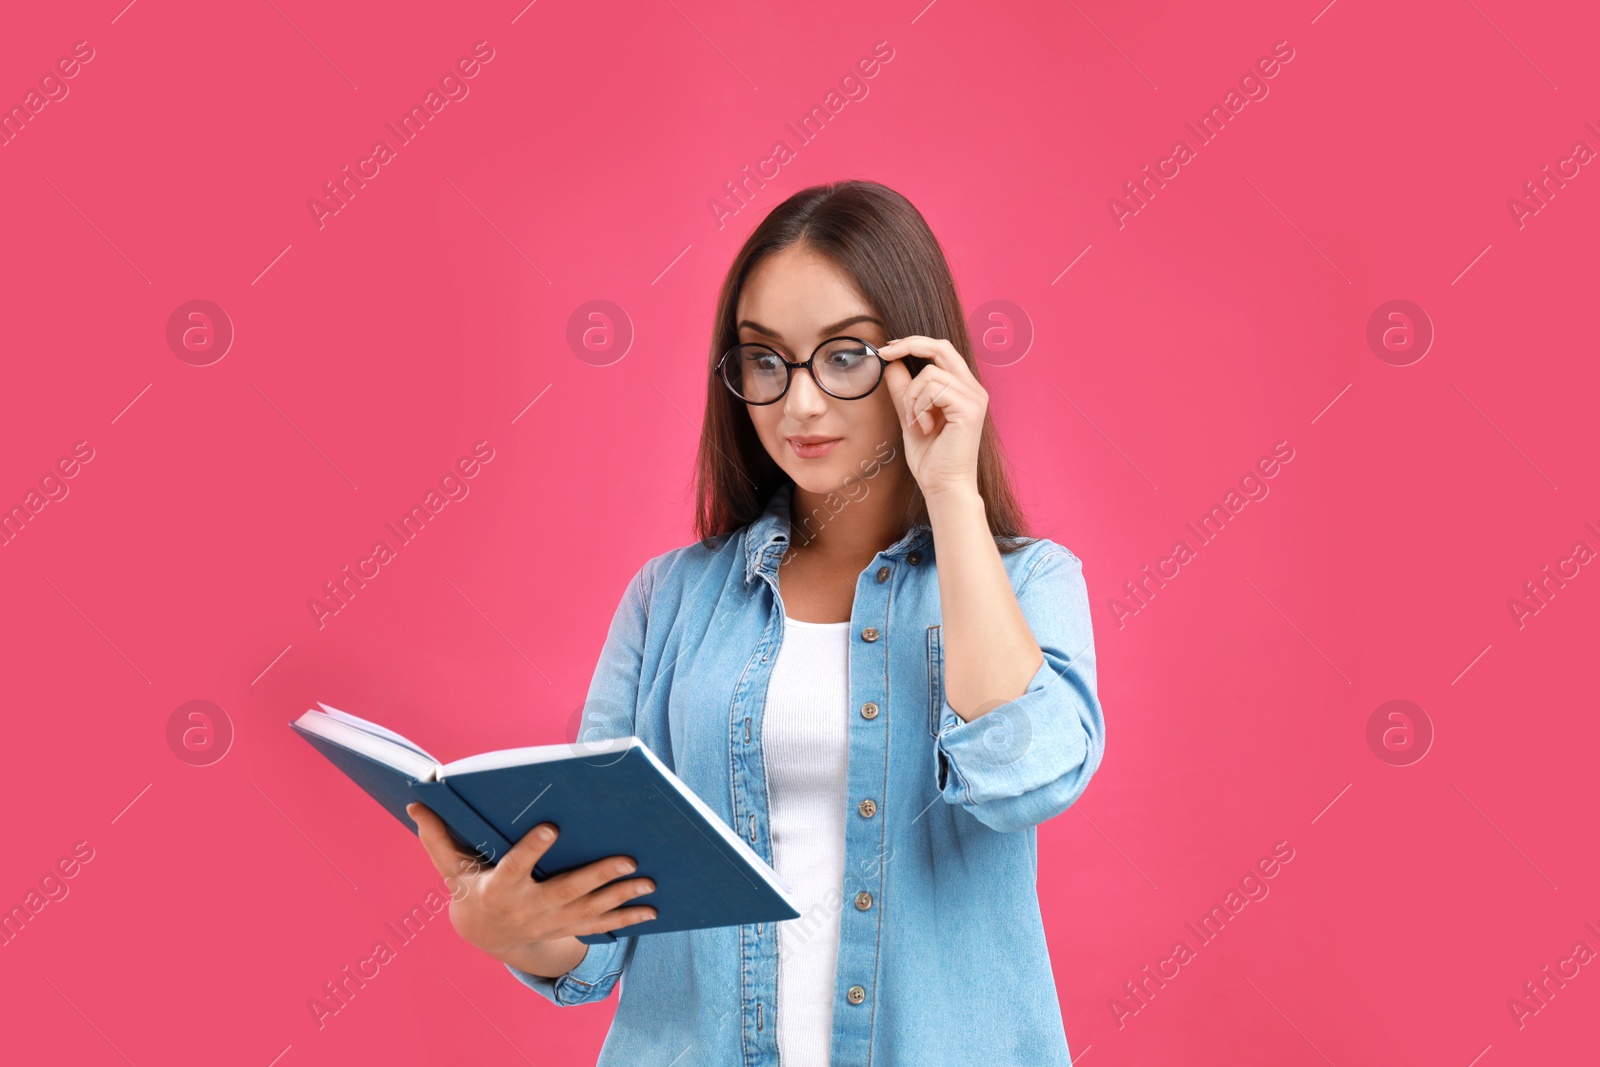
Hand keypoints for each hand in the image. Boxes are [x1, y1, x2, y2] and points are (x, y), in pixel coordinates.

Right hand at [406, 801, 657, 964]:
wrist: (486, 935)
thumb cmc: (470, 888)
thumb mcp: (451, 867)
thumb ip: (437, 837)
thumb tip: (414, 805)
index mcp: (499, 888)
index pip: (514, 866)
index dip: (531, 849)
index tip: (550, 826)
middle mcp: (528, 908)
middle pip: (566, 891)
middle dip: (598, 877)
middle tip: (628, 859)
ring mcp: (550, 922)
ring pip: (590, 910)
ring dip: (622, 898)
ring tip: (650, 882)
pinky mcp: (567, 928)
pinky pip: (600, 926)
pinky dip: (628, 918)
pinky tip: (653, 910)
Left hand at [880, 336, 987, 499]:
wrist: (942, 486)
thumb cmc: (931, 458)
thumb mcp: (910, 415)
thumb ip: (903, 390)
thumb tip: (890, 363)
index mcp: (962, 388)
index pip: (941, 350)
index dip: (914, 343)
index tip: (886, 350)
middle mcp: (973, 389)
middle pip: (941, 347)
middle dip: (909, 345)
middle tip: (884, 354)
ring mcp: (974, 397)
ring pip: (930, 372)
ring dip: (912, 397)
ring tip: (916, 423)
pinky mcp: (969, 408)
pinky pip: (934, 388)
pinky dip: (920, 407)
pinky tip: (925, 427)